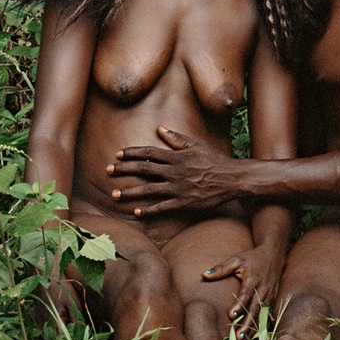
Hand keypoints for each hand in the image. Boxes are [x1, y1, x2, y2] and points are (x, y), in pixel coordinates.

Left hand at [107, 125, 243, 217]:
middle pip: (143, 169)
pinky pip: (162, 207)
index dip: (132, 153)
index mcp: (176, 156)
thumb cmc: (214, 160)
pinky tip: (136, 211)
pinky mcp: (183, 202)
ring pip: (148, 190)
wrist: (232, 179)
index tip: (118, 154)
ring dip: (130, 192)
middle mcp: (174, 171)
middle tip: (108, 170)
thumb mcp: (197, 144)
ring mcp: (178, 188)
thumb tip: (160, 128)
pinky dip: (149, 210)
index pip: (149, 153)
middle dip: (124, 169)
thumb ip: (177, 138)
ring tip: (115, 194)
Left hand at [204, 241, 286, 329]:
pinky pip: (266, 316)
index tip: (231, 315)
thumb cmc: (252, 258)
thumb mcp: (236, 259)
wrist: (274, 255)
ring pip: (261, 316)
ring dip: (253, 329)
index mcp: (253, 279)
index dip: (239, 305)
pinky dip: (259, 327)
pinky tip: (252, 337)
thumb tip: (203, 274)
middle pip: (255, 309)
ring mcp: (269, 296)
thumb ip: (221, 268)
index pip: (246, 294)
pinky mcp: (272, 301)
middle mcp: (263, 290)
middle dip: (247, 324)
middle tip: (238, 337)